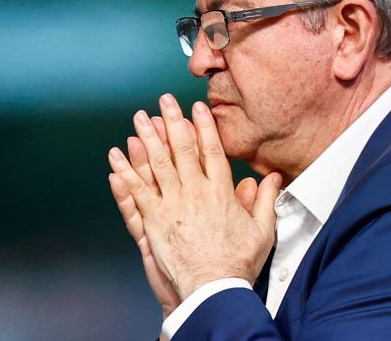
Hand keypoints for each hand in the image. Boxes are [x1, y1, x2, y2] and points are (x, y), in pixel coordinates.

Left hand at [108, 94, 281, 300]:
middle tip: (163, 101)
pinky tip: (117, 156)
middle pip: (181, 149)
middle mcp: (195, 192)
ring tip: (139, 119)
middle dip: (172, 122)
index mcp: (220, 192)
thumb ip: (265, 200)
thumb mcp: (262, 229)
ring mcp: (171, 205)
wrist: (212, 288)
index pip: (211, 150)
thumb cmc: (237, 262)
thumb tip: (273, 178)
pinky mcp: (153, 221)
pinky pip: (137, 191)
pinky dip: (125, 172)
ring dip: (147, 139)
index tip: (196, 109)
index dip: (203, 126)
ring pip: (157, 164)